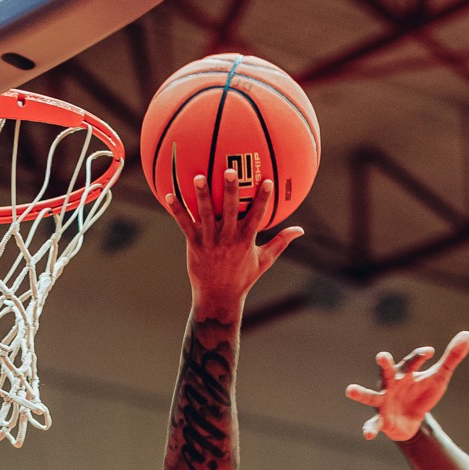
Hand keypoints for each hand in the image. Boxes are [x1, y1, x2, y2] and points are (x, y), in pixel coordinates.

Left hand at [163, 169, 301, 312]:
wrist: (218, 298)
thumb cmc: (242, 278)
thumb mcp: (264, 261)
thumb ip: (280, 242)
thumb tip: (300, 230)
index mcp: (245, 241)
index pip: (256, 217)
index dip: (262, 200)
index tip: (267, 181)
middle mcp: (228, 239)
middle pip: (230, 211)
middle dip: (230, 191)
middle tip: (230, 171)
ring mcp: (210, 242)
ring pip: (205, 215)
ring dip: (202, 196)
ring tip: (199, 176)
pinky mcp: (194, 245)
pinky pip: (184, 225)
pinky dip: (176, 211)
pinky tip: (168, 195)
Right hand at [345, 333, 468, 441]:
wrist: (413, 421)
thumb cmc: (422, 393)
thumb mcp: (440, 377)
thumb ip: (452, 357)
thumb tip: (468, 334)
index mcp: (405, 372)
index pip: (412, 361)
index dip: (419, 356)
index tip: (430, 352)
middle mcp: (391, 383)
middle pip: (387, 371)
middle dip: (385, 364)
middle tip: (382, 356)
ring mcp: (384, 401)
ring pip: (371, 396)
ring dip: (361, 394)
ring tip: (350, 390)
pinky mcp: (381, 419)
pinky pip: (374, 423)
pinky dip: (370, 428)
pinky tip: (368, 435)